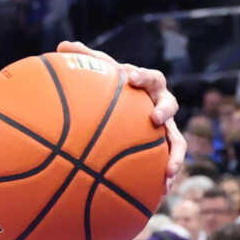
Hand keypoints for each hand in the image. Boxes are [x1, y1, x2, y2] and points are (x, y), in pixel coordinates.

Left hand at [57, 40, 185, 184]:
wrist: (128, 107)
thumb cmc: (114, 87)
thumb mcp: (100, 73)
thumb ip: (85, 59)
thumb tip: (62, 44)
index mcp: (149, 86)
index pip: (150, 78)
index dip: (142, 76)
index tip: (129, 76)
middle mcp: (161, 106)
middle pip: (170, 105)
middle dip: (164, 110)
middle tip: (154, 118)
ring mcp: (165, 130)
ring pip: (177, 141)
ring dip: (175, 155)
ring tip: (169, 172)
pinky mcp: (164, 150)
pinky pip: (168, 164)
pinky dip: (167, 177)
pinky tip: (161, 194)